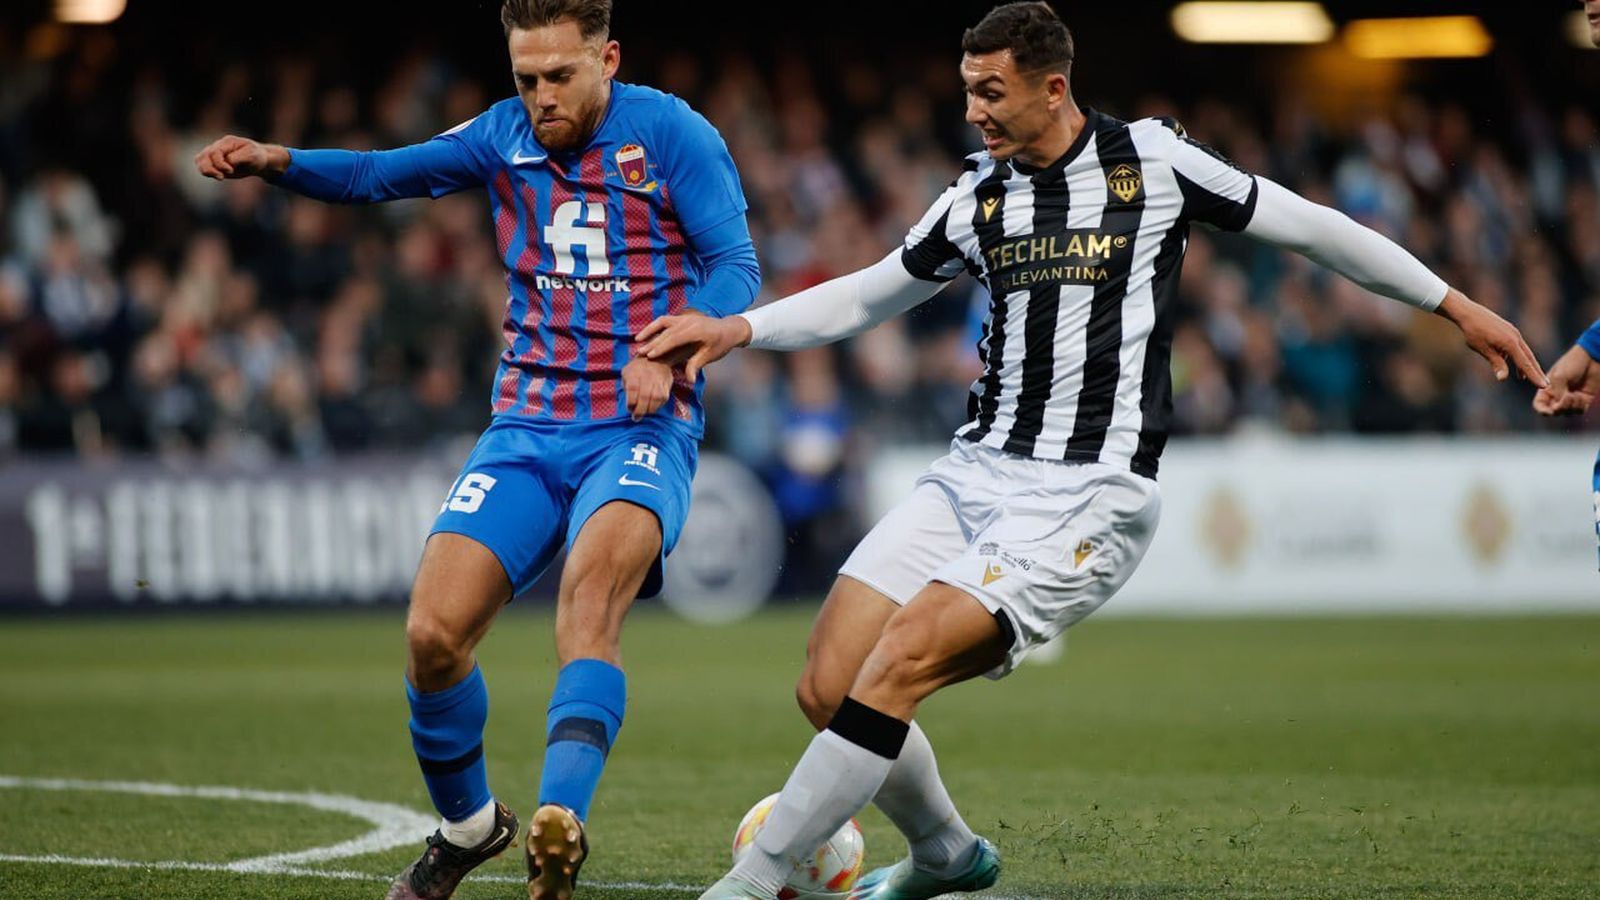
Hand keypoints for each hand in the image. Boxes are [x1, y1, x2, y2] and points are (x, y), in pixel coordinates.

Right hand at [194, 135, 288, 180]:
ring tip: (220, 177)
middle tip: (222, 177)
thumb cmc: (256, 156)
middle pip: (204, 155)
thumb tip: (226, 161)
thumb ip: (238, 158)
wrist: (258, 161)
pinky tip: (217, 176)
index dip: (220, 163)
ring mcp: (214, 153)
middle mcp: (218, 146)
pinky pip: (201, 165)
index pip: (215, 151)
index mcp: (228, 142)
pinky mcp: (214, 162)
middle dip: (210, 169)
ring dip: (206, 171)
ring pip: (199, 160)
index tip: (230, 171)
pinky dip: (206, 172)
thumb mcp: (252, 155)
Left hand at [621, 356, 673, 420]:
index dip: (631, 402)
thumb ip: (625, 386)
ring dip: (650, 410)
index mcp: (635, 372)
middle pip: (645, 396)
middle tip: (636, 418)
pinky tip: (652, 407)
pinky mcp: (667, 384)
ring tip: (645, 413)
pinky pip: (664, 398)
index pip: (633, 389)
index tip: (630, 409)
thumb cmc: (638, 368)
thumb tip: (629, 402)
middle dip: (640, 411)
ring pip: (656, 399)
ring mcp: (659, 380)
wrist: (658, 357)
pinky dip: (658, 406)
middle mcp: (648, 375)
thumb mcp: (626, 372)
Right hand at [634, 314, 751, 381]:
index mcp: (697, 330)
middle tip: (640, 353)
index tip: (650, 356)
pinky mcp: (681, 317)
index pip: (675, 338)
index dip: (661, 347)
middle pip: (667, 331)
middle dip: (652, 342)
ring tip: (638, 341)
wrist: (728, 329)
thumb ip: (697, 365)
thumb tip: (690, 380)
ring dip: (649, 331)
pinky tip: (645, 334)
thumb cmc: (720, 344)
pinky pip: (665, 320)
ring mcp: (684, 317)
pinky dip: (654, 326)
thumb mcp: (710, 355)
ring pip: (663, 322)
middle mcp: (689, 321)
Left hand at [1434, 288, 1547, 387]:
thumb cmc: (1474, 332)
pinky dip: (1518, 355)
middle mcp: (1516, 337)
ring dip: (1526, 365)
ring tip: (1525, 378)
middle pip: (1529, 358)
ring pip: (1524, 352)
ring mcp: (1513, 332)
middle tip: (1545, 385)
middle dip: (1536, 372)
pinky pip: (1517, 346)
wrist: (1469, 312)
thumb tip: (1503, 378)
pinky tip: (1511, 361)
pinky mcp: (1509, 330)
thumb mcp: (1483, 349)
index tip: (1544, 386)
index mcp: (1511, 343)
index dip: (1534, 376)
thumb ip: (1496, 363)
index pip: (1525, 364)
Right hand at [1533, 344, 1599, 415]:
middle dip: (1560, 408)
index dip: (1542, 411)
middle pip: (1554, 411)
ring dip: (1571, 406)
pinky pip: (1579, 411)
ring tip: (1576, 395)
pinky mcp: (1584, 399)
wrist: (1593, 358)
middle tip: (1567, 398)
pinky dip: (1580, 407)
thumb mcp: (1559, 377)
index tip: (1550, 412)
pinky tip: (1583, 397)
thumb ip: (1557, 393)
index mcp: (1547, 388)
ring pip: (1567, 412)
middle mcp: (1557, 395)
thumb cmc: (1573, 363)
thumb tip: (1559, 406)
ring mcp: (1571, 398)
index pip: (1539, 405)